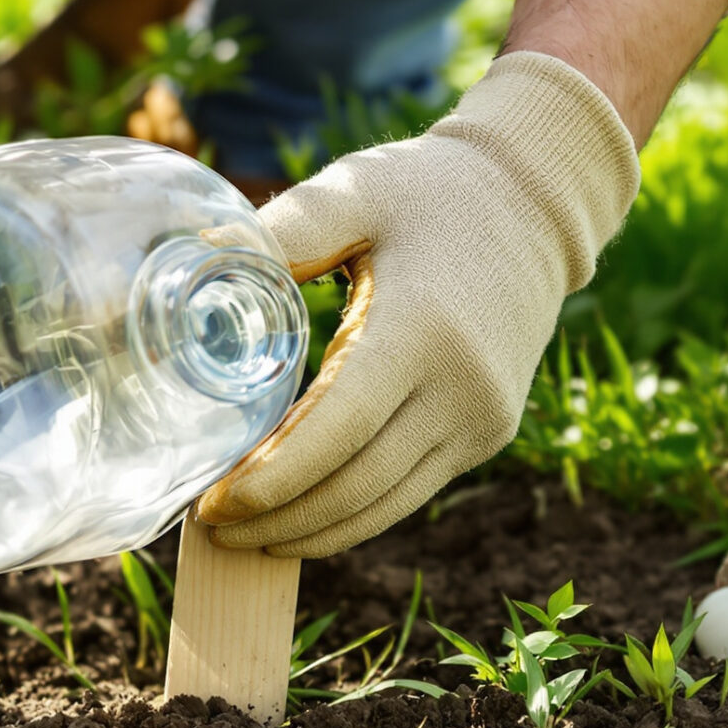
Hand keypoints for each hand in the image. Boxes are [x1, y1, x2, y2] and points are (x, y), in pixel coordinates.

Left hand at [192, 52, 640, 556]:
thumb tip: (194, 258)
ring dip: (311, 531)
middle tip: (209, 526)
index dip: (272, 478)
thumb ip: (281, 230)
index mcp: (420, 329)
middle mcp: (460, 387)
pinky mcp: (487, 433)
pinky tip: (299, 517)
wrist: (533, 204)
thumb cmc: (427, 192)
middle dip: (277, 517)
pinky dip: (352, 516)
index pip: (338, 430)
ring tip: (242, 535)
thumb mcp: (354, 191)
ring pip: (384, 505)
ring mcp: (481, 419)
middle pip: (356, 484)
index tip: (213, 502)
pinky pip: (409, 493)